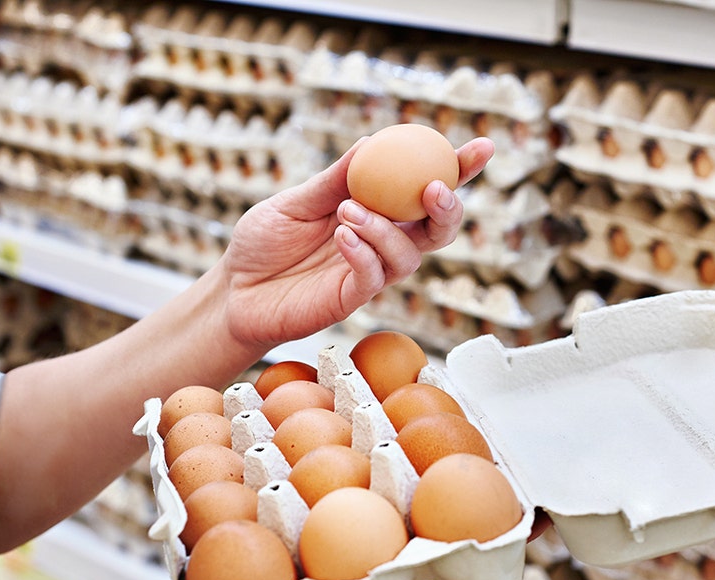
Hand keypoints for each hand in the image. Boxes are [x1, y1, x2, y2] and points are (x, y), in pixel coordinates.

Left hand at [218, 136, 493, 352]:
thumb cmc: (264, 242)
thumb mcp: (296, 200)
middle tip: (434, 188)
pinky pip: (373, 278)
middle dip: (448, 208)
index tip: (482, 149)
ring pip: (408, 255)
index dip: (458, 171)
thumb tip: (373, 144)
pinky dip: (365, 252)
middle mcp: (381, 244)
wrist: (233, 289)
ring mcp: (369, 273)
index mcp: (376, 212)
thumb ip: (335, 179)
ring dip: (386, 228)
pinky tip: (343, 235)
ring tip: (348, 211)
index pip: (424, 191)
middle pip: (437, 230)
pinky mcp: (349, 299)